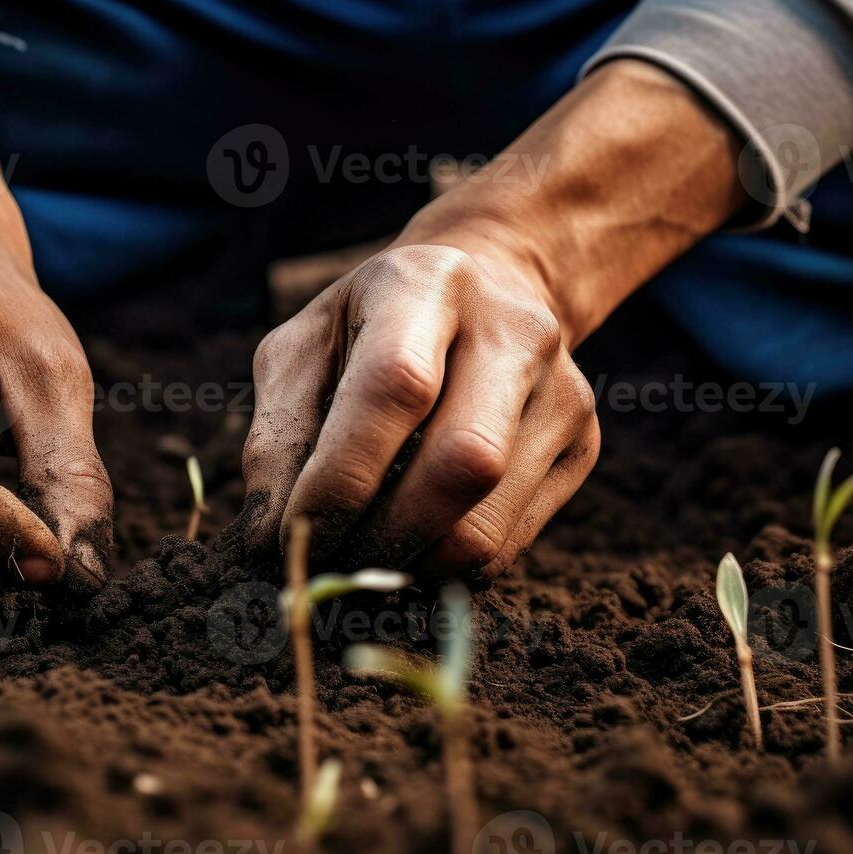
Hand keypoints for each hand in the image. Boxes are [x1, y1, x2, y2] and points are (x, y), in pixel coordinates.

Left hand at [242, 60, 744, 573]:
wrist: (488, 287)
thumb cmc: (371, 326)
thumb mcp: (304, 348)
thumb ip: (277, 435)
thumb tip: (270, 542)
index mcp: (428, 284)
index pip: (394, 388)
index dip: (338, 479)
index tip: (289, 537)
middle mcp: (513, 331)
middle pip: (463, 465)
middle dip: (378, 540)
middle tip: (322, 566)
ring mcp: (561, 392)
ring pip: (486, 526)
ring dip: (406, 568)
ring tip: (357, 559)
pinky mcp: (582, 448)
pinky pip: (506, 546)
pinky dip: (442, 569)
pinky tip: (406, 546)